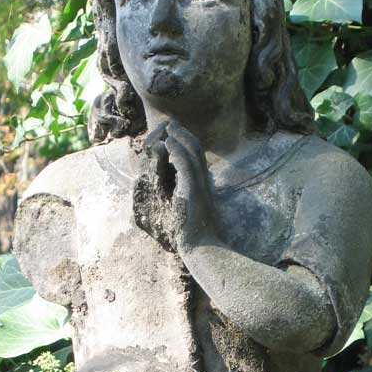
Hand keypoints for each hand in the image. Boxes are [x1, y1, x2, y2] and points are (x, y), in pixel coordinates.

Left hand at [133, 121, 217, 253]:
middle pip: (195, 148)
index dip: (186, 142)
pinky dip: (177, 151)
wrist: (203, 248)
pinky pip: (185, 164)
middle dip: (183, 134)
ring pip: (192, 152)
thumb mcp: (189, 211)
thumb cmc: (195, 235)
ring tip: (168, 127)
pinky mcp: (192, 190)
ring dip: (179, 137)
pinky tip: (167, 143)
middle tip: (170, 123)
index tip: (174, 134)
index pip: (196, 157)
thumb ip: (185, 197)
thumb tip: (176, 191)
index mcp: (203, 185)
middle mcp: (204, 181)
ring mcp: (200, 184)